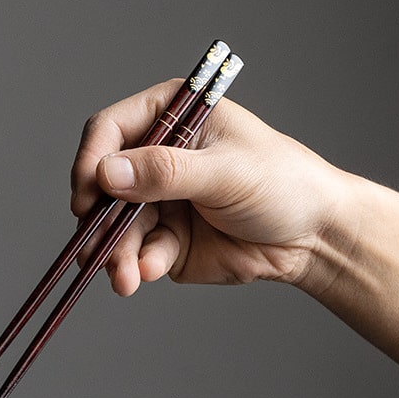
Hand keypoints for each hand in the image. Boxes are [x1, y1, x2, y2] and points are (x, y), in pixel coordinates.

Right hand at [70, 81, 349, 295]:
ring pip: (114, 227)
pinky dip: (139, 266)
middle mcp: (156, 159)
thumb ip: (166, 172)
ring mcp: (158, 203)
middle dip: (98, 221)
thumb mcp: (226, 171)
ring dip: (113, 253)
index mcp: (172, 119)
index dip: (91, 162)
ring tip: (123, 278)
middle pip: (103, 186)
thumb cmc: (282, 184)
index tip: (86, 196)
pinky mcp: (165, 241)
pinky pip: (137, 254)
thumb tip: (107, 174)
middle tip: (95, 249)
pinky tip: (150, 273)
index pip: (110, 131)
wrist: (312, 239)